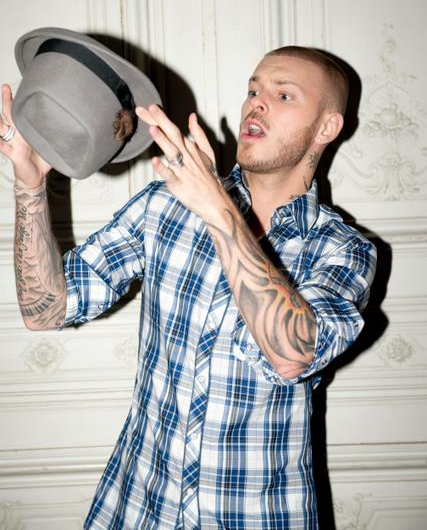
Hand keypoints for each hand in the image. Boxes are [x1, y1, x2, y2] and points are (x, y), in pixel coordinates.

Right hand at [1, 84, 50, 187]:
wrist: (36, 178)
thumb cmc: (41, 161)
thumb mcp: (50, 146)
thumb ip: (56, 136)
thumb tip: (72, 127)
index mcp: (26, 131)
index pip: (21, 113)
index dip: (20, 101)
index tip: (23, 88)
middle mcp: (17, 135)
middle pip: (10, 115)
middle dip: (7, 101)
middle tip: (5, 86)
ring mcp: (14, 144)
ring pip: (2, 129)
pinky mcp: (13, 155)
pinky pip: (3, 147)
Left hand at [136, 104, 231, 223]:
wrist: (215, 201)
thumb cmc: (208, 178)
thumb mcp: (207, 153)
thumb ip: (198, 134)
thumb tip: (192, 117)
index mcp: (190, 148)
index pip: (173, 129)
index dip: (161, 118)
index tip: (148, 106)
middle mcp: (187, 156)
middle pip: (173, 135)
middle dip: (161, 121)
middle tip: (149, 108)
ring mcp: (183, 170)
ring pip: (172, 152)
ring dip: (162, 140)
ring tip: (153, 129)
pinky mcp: (179, 184)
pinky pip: (170, 175)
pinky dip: (162, 168)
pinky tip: (154, 161)